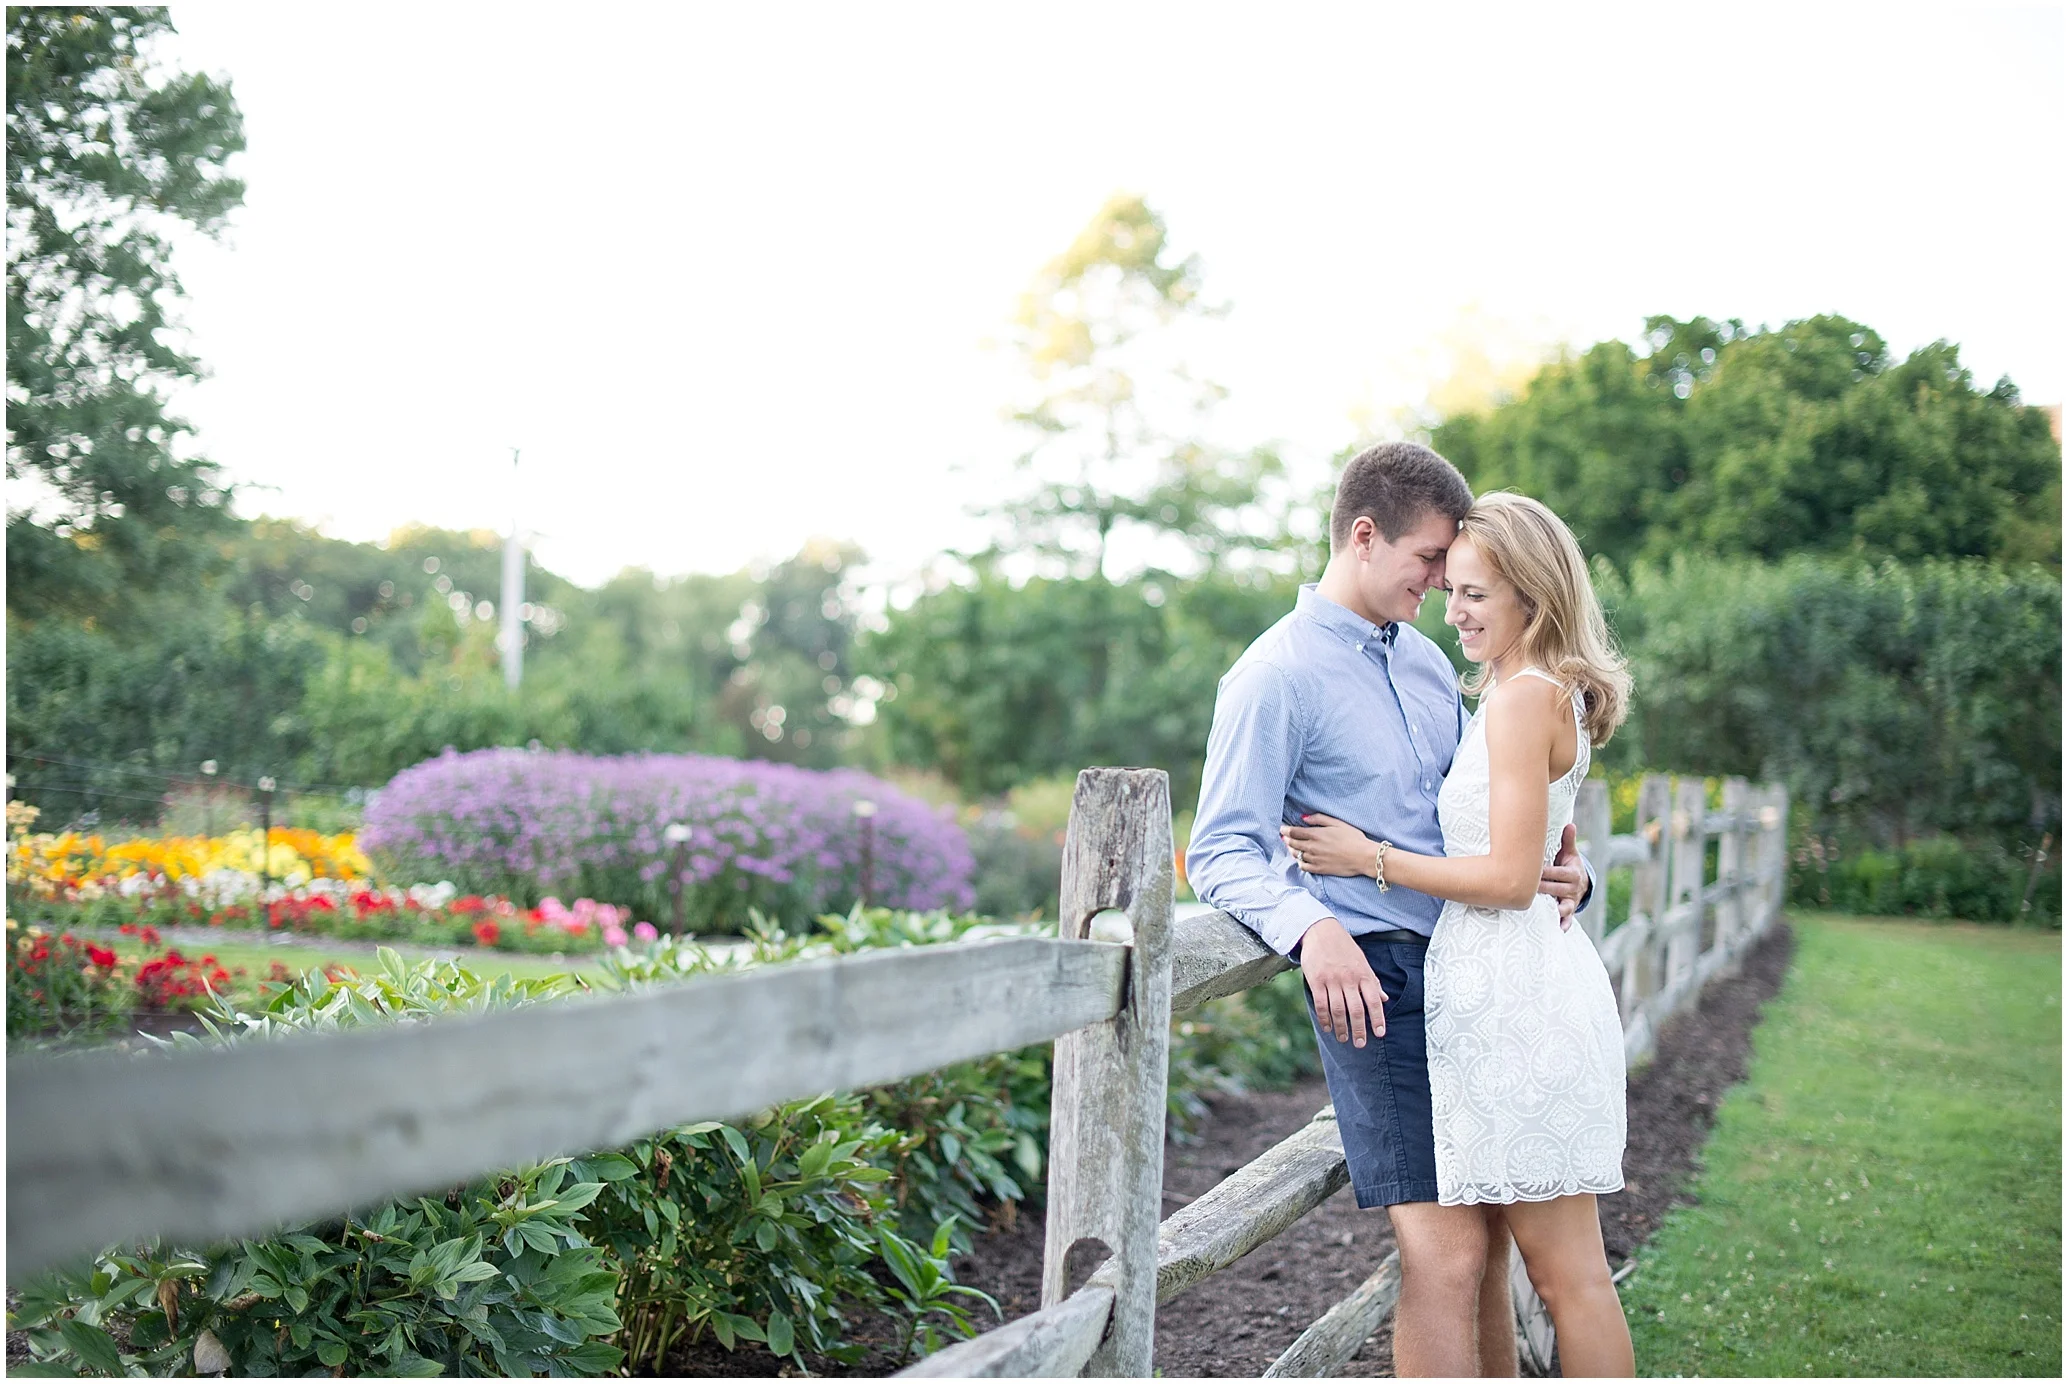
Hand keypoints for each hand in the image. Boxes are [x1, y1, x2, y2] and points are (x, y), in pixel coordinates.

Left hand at [1280, 813, 1377, 877]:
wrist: (1363, 857)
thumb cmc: (1353, 838)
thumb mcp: (1337, 823)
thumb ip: (1319, 819)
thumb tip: (1303, 818)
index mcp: (1316, 834)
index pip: (1294, 832)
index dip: (1285, 830)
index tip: (1282, 828)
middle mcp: (1312, 847)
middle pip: (1292, 843)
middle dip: (1286, 839)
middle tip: (1284, 837)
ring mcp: (1315, 859)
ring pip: (1296, 855)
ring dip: (1291, 850)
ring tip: (1291, 846)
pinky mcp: (1319, 869)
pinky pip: (1303, 866)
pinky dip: (1299, 862)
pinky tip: (1300, 859)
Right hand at [1297, 917, 1387, 1045]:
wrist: (1321, 931)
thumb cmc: (1344, 948)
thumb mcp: (1363, 962)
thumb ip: (1373, 982)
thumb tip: (1384, 999)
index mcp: (1364, 974)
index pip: (1374, 1001)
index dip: (1378, 1019)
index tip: (1379, 1034)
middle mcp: (1349, 979)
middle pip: (1356, 1010)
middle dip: (1359, 1030)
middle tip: (1360, 1043)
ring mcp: (1332, 980)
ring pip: (1338, 1010)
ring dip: (1341, 1027)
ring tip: (1343, 1038)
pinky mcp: (1316, 980)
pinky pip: (1321, 1004)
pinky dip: (1324, 1019)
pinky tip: (1328, 1027)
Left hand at [1539, 823, 1583, 932]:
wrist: (1581, 883)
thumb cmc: (1568, 865)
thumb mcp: (1570, 853)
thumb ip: (1568, 840)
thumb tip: (1570, 823)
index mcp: (1573, 873)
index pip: (1558, 873)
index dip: (1545, 872)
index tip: (1532, 871)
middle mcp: (1574, 888)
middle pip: (1557, 889)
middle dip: (1543, 889)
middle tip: (1526, 889)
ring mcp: (1572, 900)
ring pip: (1564, 905)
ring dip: (1556, 909)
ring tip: (1546, 911)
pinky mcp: (1570, 911)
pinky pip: (1569, 919)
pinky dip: (1565, 924)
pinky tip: (1559, 929)